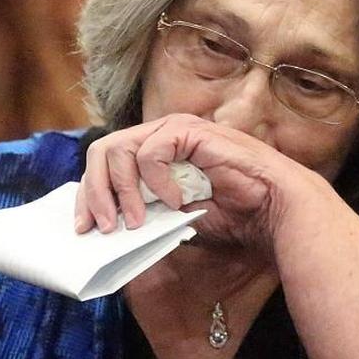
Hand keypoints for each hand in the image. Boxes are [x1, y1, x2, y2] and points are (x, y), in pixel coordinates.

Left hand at [73, 114, 317, 250]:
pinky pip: (151, 151)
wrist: (275, 211)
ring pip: (119, 149)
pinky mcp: (188, 131)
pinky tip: (176, 202)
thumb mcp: (174, 220)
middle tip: (103, 226)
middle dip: (96, 192)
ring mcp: (173, 129)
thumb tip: (108, 229)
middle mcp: (158, 135)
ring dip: (122, 190)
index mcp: (151, 152)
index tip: (83, 227)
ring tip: (137, 221)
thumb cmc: (232, 215)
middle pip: (102, 151)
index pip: (104, 164)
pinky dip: (156, 180)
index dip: (90, 194)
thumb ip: (145, 216)